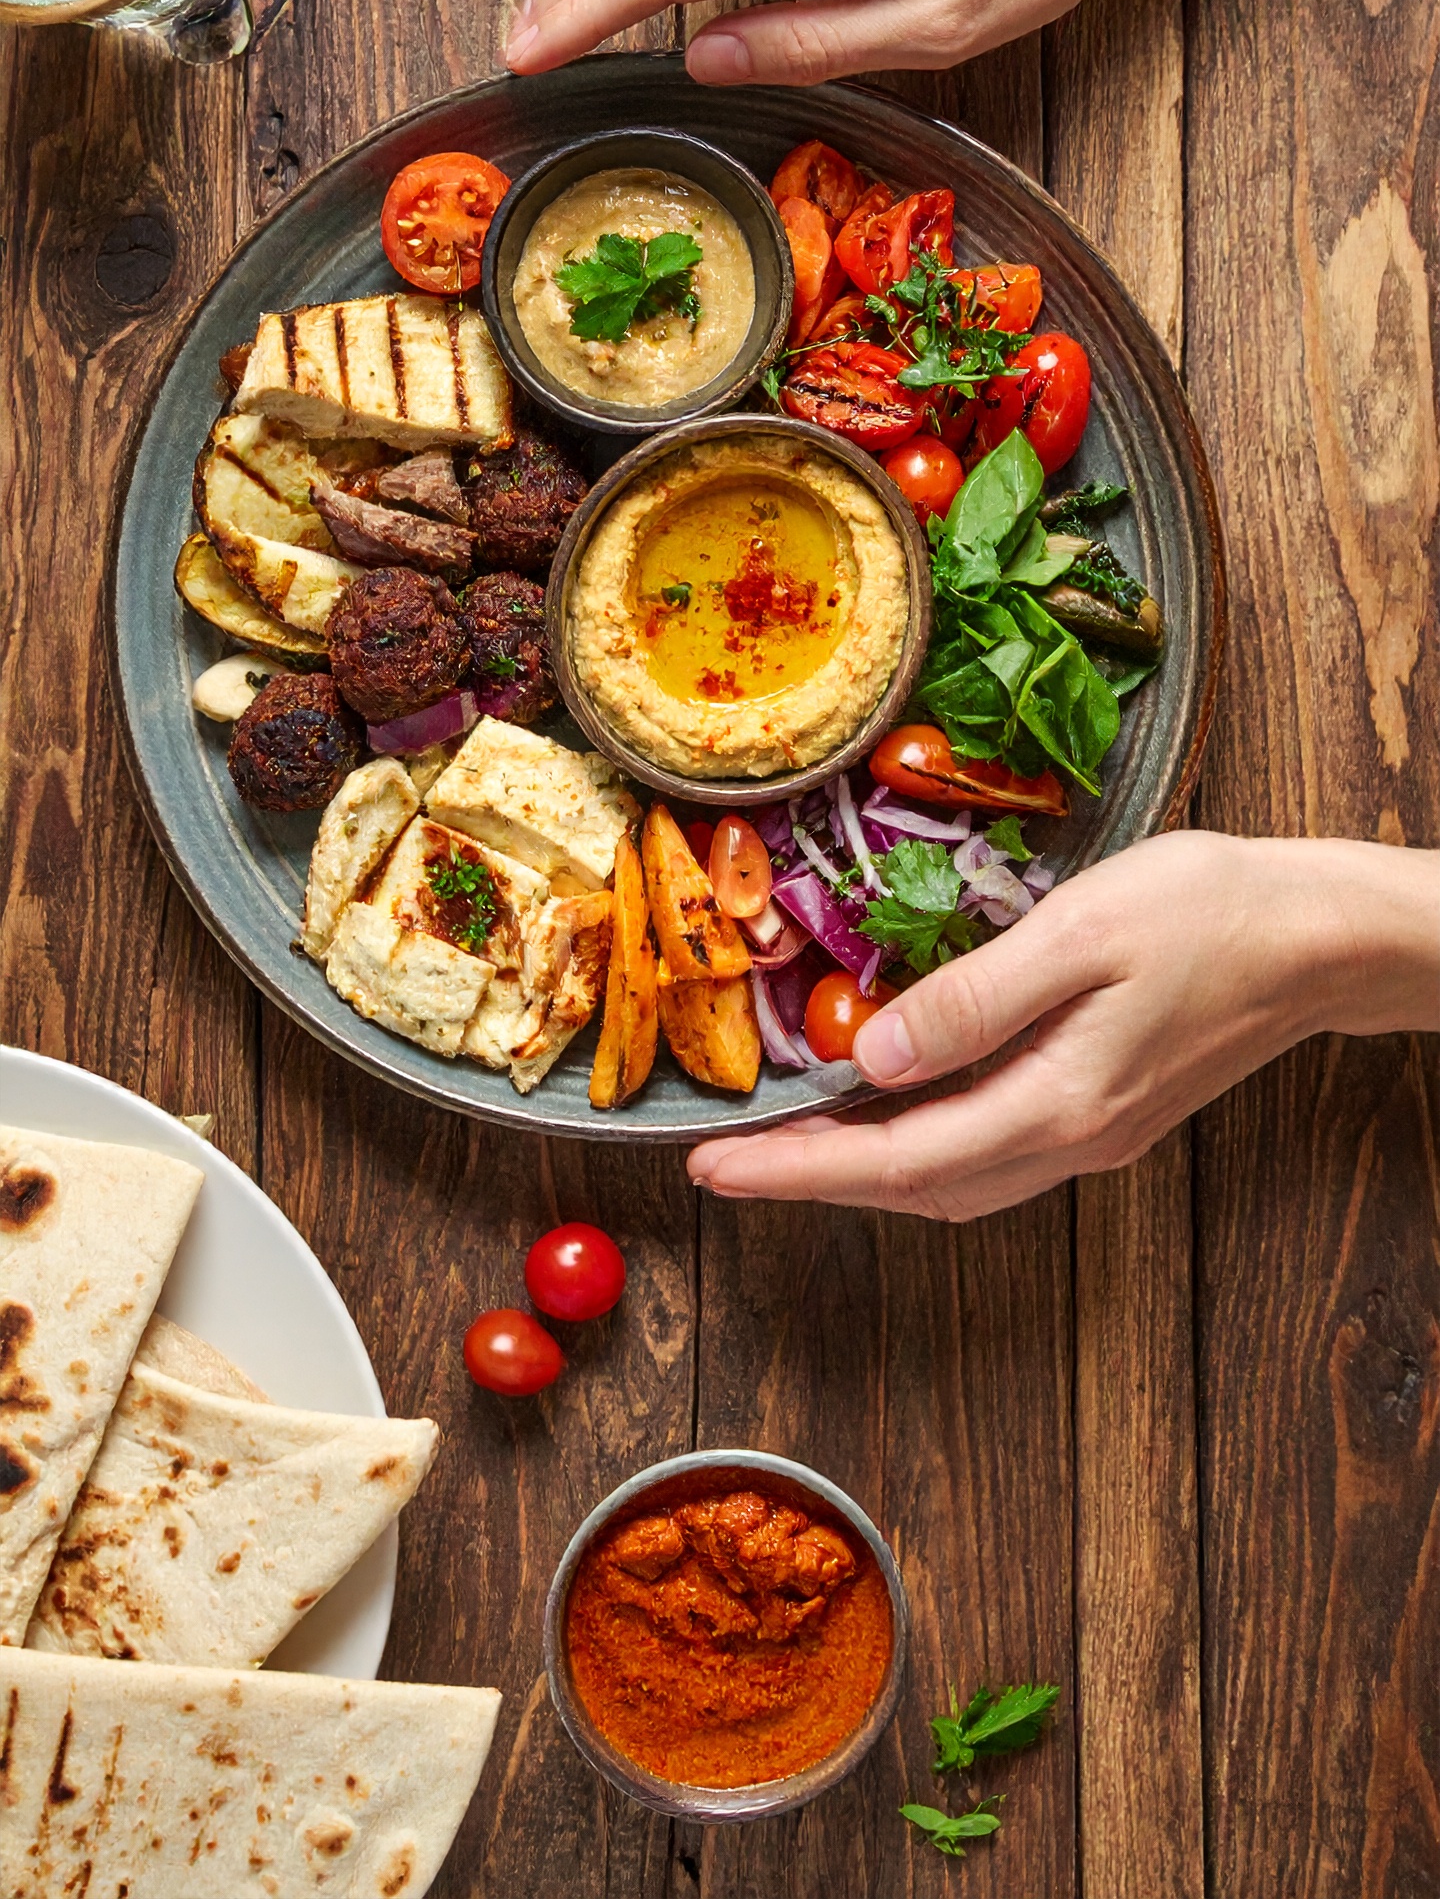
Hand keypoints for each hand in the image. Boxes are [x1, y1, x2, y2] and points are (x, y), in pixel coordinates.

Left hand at [685, 833, 1439, 1222]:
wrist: (1320, 935)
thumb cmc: (1207, 911)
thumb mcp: (1080, 934)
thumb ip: (974, 999)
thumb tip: (871, 1055)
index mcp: (1057, 1102)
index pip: (897, 1160)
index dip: (795, 1171)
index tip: (712, 1172)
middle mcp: (1072, 1138)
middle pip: (918, 1187)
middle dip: (815, 1181)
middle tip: (727, 1164)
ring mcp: (1094, 1131)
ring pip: (954, 1178)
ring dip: (866, 1169)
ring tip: (790, 1142)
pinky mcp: (1108, 1109)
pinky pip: (989, 1149)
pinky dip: (922, 1143)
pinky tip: (892, 1105)